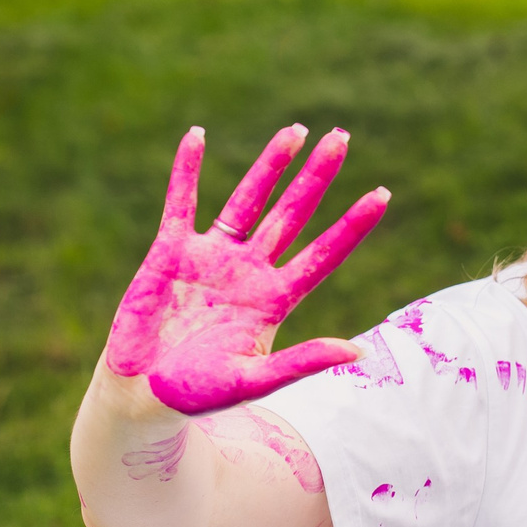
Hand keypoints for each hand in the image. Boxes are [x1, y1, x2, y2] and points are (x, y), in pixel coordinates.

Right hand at [104, 124, 390, 414]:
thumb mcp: (256, 379)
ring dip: (270, 165)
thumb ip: (303, 361)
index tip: (383, 193)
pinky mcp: (170, 252)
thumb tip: (358, 351)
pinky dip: (187, 170)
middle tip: (343, 137)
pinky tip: (197, 135)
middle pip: (294, 214)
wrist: (143, 395)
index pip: (325, 252)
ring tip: (297, 131)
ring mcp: (212, 258)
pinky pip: (181, 202)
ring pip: (249, 200)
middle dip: (318, 176)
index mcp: (276, 299)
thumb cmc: (200, 394)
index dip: (353, 224)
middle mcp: (250, 271)